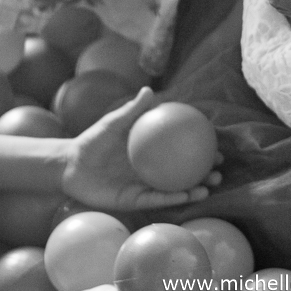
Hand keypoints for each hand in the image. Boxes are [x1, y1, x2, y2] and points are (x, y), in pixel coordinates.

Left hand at [61, 87, 220, 210]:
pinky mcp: (135, 200)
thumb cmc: (92, 140)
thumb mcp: (114, 122)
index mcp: (150, 150)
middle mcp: (152, 169)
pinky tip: (187, 196)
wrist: (69, 165)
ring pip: (176, 189)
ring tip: (210, 186)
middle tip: (220, 168)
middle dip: (205, 171)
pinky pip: (158, 199)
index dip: (200, 147)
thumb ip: (132, 110)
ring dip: (195, 189)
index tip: (217, 144)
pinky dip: (174, 198)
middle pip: (184, 171)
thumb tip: (150, 90)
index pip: (180, 147)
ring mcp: (145, 185)